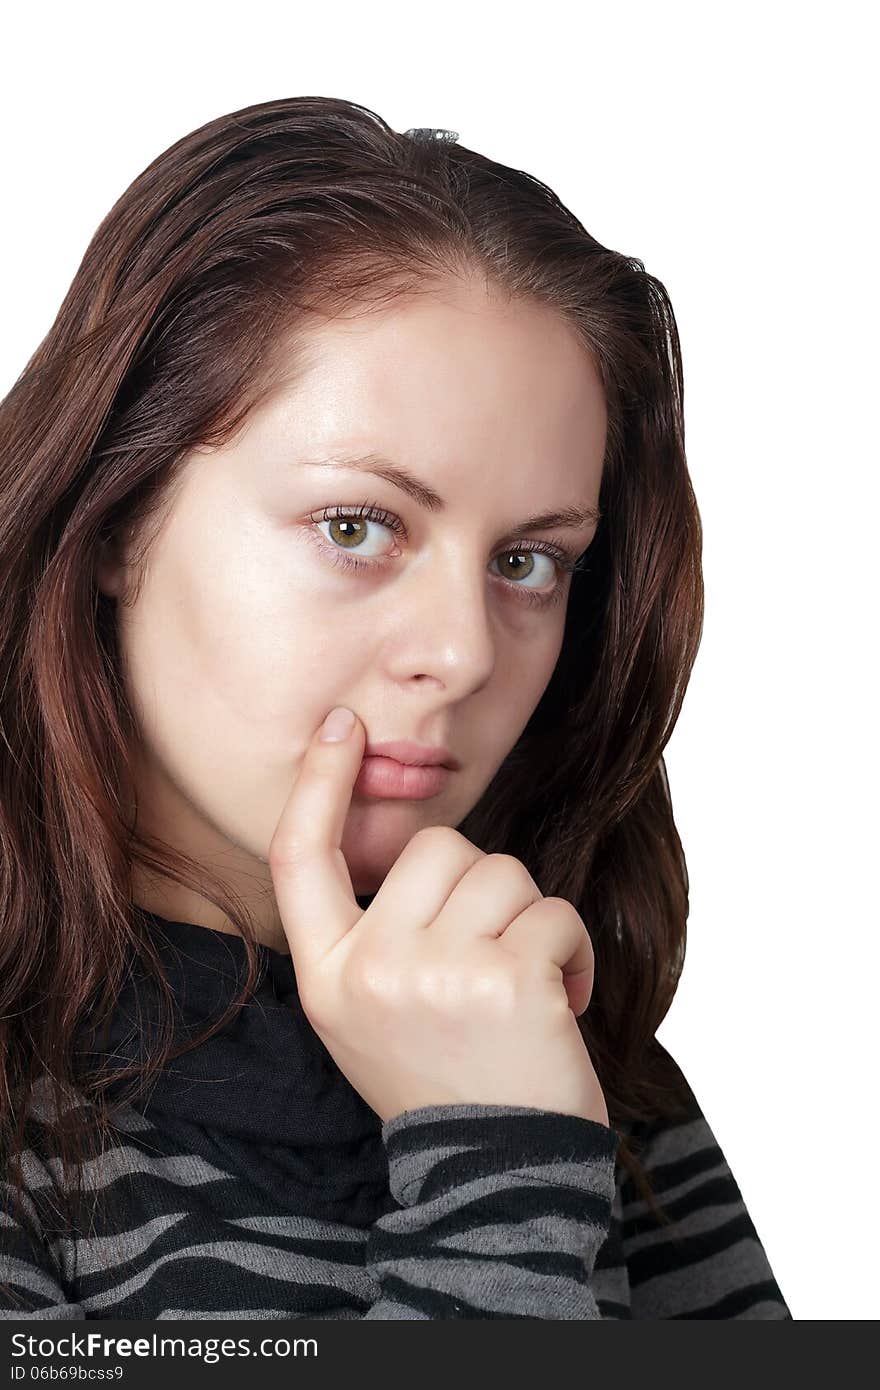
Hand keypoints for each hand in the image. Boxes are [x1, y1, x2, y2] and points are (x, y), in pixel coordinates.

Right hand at [269, 706, 609, 1127]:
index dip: (319, 784)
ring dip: (530, 920)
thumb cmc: (447, 1079)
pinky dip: (573, 949)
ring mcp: (435, 973)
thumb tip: (419, 851)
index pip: (300, 858)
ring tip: (524, 988)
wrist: (499, 1174)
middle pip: (435, 849)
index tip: (342, 724)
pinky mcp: (507, 980)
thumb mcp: (375, 1012)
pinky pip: (555, 911)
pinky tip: (561, 1003)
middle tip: (490, 960)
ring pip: (502, 873)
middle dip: (480, 889)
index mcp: (328, 976)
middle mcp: (369, 969)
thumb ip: (377, 933)